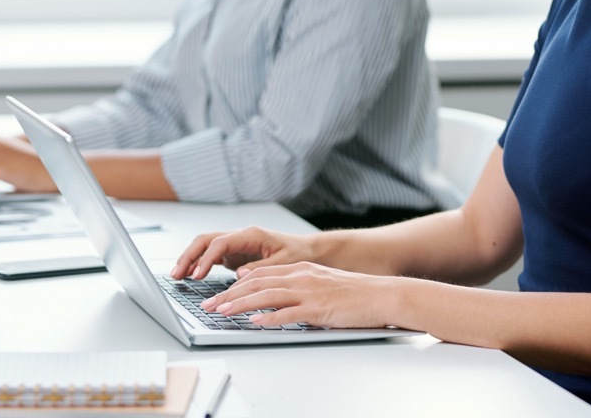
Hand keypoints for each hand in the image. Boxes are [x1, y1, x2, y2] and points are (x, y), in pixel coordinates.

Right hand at [170, 226, 316, 280]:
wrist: (305, 250)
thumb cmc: (297, 253)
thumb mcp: (283, 262)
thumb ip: (261, 267)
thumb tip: (239, 274)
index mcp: (250, 235)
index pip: (220, 243)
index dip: (207, 259)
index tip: (198, 275)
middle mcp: (239, 236)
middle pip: (206, 240)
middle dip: (189, 256)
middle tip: (176, 275)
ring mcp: (235, 245)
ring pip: (205, 247)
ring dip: (190, 259)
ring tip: (177, 276)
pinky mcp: (234, 254)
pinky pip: (211, 256)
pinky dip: (199, 264)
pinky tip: (190, 276)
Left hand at [198, 262, 405, 329]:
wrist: (381, 295)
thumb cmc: (354, 292)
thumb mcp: (321, 283)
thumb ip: (298, 288)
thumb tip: (275, 302)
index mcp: (301, 269)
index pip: (260, 274)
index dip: (236, 285)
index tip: (219, 294)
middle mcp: (301, 276)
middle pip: (257, 283)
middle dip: (229, 294)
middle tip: (210, 305)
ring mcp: (309, 292)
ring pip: (266, 295)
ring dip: (240, 305)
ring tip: (222, 312)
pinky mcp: (318, 308)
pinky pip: (288, 313)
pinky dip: (268, 318)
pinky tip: (254, 322)